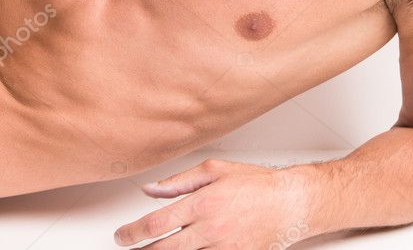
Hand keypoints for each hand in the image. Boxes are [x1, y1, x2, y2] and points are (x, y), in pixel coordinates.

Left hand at [113, 158, 314, 248]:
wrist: (290, 203)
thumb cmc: (256, 184)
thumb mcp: (214, 170)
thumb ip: (179, 182)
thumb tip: (150, 189)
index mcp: (202, 203)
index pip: (156, 223)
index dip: (133, 233)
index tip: (122, 237)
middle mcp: (211, 229)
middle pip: (164, 249)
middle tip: (129, 249)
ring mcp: (224, 248)